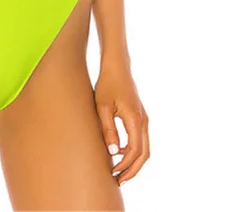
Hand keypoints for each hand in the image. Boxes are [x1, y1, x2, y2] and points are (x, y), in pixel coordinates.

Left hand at [94, 61, 148, 186]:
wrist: (117, 67)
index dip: (124, 165)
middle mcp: (143, 121)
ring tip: (119, 171)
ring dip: (134, 161)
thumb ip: (108, 129)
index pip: (134, 151)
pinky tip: (118, 152)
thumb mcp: (102, 107)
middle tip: (119, 181)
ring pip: (145, 148)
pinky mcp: (140, 116)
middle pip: (144, 154)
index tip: (113, 173)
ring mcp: (144, 119)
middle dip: (133, 170)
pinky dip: (134, 150)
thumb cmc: (107, 84)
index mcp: (135, 120)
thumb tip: (112, 152)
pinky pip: (141, 139)